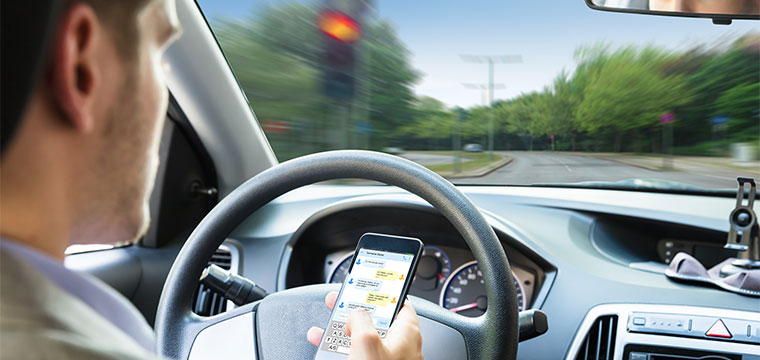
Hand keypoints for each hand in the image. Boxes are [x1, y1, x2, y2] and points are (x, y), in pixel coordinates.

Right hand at [307, 291, 422, 359]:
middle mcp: (401, 347)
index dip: (382, 292)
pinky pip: (359, 357)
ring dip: (344, 332)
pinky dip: (343, 351)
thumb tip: (357, 312)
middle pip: (378, 320)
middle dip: (356, 311)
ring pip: (365, 340)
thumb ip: (361, 317)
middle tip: (340, 303)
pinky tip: (326, 348)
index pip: (399, 302)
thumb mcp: (366, 340)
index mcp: (408, 332)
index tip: (366, 285)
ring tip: (326, 326)